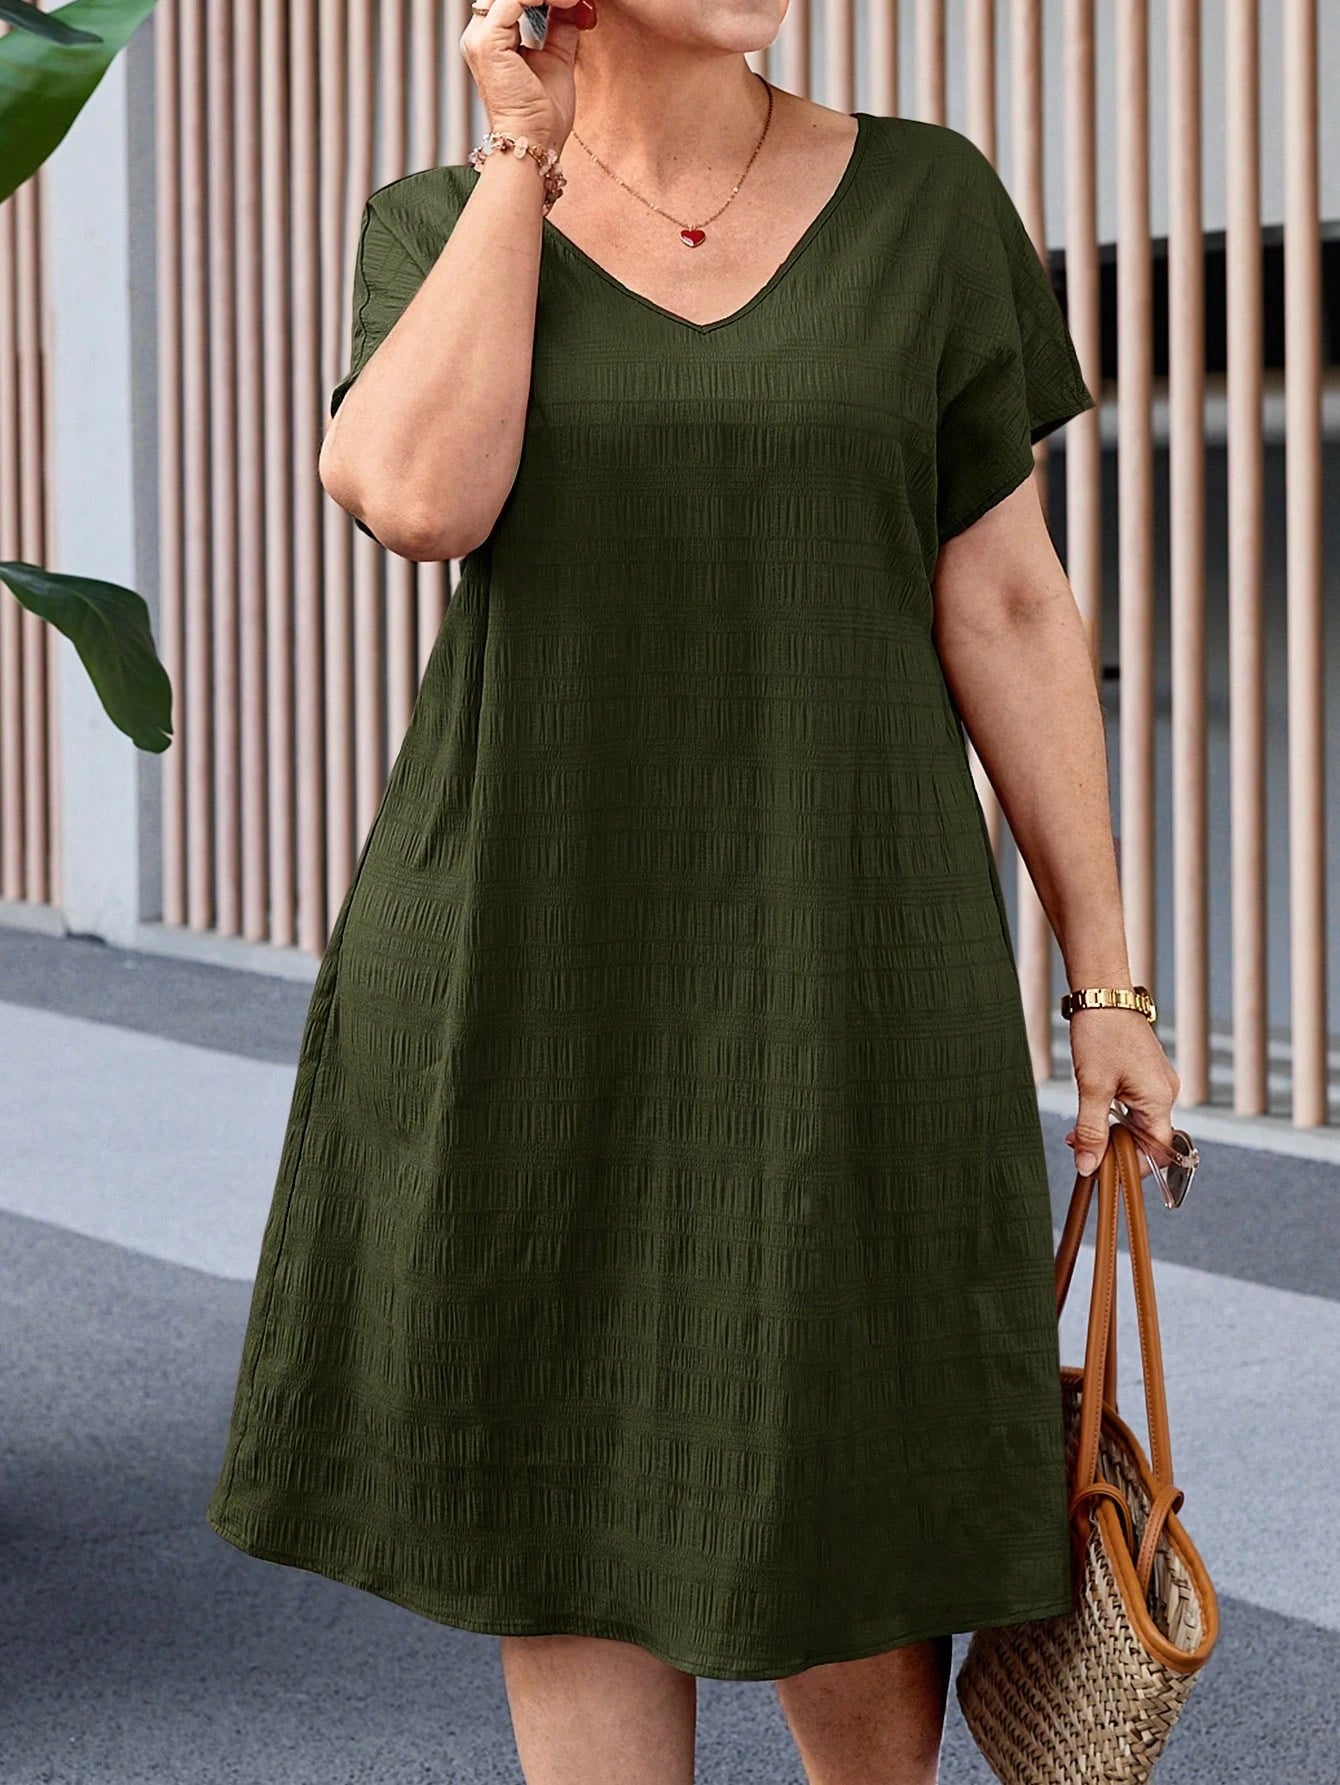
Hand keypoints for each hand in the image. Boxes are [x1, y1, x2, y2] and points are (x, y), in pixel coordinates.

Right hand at [459, 0, 595, 155]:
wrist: (535, 144)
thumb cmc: (544, 115)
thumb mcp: (557, 58)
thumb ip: (559, 27)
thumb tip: (571, 3)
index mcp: (490, 38)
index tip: (574, 0)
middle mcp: (478, 34)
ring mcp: (479, 37)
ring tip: (574, 0)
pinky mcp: (488, 42)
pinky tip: (567, 3)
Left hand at [1064, 1007, 1181, 1180]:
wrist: (1102, 993)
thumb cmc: (1101, 1034)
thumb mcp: (1092, 1088)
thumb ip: (1092, 1131)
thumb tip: (1089, 1167)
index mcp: (1160, 1099)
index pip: (1158, 1151)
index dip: (1134, 1166)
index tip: (1104, 1170)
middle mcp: (1165, 1092)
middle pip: (1146, 1138)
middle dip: (1114, 1147)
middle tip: (1080, 1146)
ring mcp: (1156, 1081)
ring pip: (1136, 1121)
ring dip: (1109, 1130)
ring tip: (1078, 1130)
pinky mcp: (1145, 1072)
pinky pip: (1133, 1103)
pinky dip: (1112, 1112)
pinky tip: (1089, 1107)